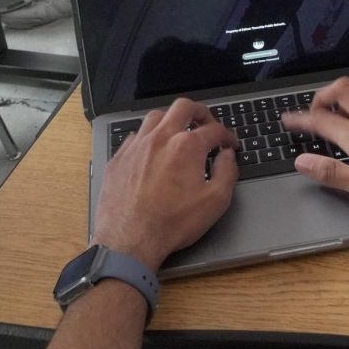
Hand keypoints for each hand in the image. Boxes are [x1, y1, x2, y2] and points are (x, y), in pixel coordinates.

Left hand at [93, 99, 237, 270]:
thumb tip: (228, 157)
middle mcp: (160, 139)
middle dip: (200, 112)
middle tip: (207, 123)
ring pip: (156, 116)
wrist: (130, 241)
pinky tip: (153, 149)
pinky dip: (149, 136)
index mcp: (187, 146)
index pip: (214, 130)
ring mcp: (136, 146)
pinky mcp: (119, 158)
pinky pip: (135, 135)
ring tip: (179, 131)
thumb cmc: (171, 224)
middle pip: (184, 108)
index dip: (227, 135)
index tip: (229, 144)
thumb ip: (228, 172)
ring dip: (172, 119)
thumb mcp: (215, 202)